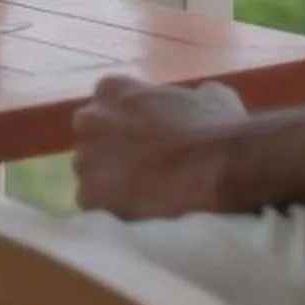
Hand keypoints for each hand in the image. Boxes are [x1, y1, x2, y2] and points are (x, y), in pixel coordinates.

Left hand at [71, 74, 248, 220]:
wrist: (218, 167)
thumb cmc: (216, 126)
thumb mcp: (208, 95)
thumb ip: (187, 96)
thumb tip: (196, 101)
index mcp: (112, 90)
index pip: (108, 107)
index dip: (128, 126)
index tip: (147, 140)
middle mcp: (90, 119)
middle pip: (92, 140)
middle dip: (112, 153)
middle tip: (144, 170)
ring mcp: (85, 158)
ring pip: (92, 176)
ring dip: (111, 184)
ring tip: (145, 196)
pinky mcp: (89, 196)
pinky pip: (96, 208)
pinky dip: (114, 213)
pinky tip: (141, 215)